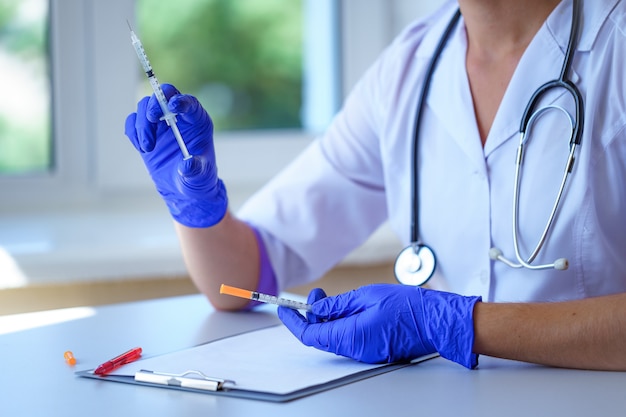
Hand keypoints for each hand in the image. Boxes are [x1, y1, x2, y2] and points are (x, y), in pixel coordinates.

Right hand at [124, 84, 227, 226]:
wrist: (182, 188)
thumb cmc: (197, 179)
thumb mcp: (200, 176)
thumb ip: (195, 170)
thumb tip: (187, 164)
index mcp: (197, 122)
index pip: (190, 102)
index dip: (181, 100)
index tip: (173, 106)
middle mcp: (179, 117)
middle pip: (164, 96)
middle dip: (156, 104)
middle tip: (153, 119)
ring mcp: (161, 123)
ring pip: (145, 107)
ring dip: (143, 125)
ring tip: (148, 148)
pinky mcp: (146, 132)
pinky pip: (133, 121)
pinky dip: (133, 132)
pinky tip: (142, 148)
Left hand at [278, 284, 481, 367]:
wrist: (437, 320)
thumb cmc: (408, 307)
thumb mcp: (367, 295)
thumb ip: (338, 304)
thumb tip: (317, 308)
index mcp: (352, 336)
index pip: (311, 334)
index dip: (294, 322)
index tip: (284, 308)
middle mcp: (356, 350)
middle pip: (322, 335)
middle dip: (313, 315)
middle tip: (317, 294)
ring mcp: (366, 352)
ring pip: (335, 336)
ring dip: (328, 318)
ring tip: (333, 297)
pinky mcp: (373, 349)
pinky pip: (349, 337)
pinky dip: (342, 323)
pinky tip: (347, 308)